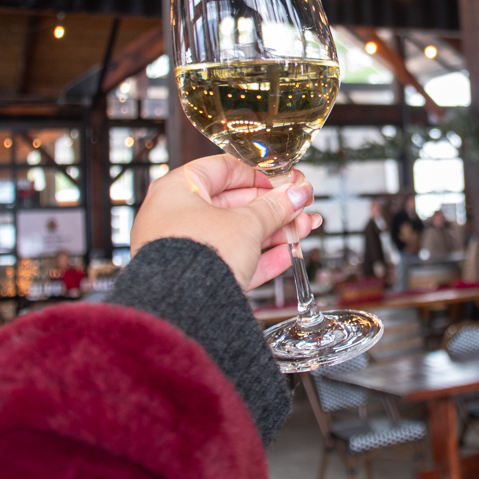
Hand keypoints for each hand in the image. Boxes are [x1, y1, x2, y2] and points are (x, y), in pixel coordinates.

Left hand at [131, 155, 317, 290]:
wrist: (182, 309)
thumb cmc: (197, 255)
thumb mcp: (246, 223)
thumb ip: (275, 207)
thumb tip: (296, 194)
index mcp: (178, 190)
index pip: (223, 169)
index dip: (258, 174)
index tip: (283, 181)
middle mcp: (176, 217)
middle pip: (233, 204)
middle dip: (272, 207)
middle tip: (298, 205)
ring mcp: (185, 248)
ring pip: (236, 234)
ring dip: (273, 231)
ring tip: (302, 229)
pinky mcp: (196, 277)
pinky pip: (231, 260)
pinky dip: (259, 256)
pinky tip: (287, 254)